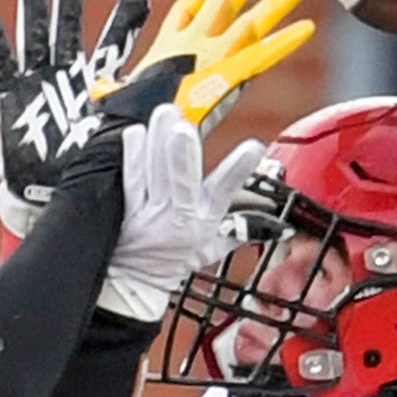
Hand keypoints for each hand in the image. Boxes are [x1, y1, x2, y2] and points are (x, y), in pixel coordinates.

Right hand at [0, 0, 152, 234]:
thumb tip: (187, 67)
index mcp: (102, 88)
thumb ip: (151, 95)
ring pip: (34, 34)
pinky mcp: (11, 98)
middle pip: (69, 28)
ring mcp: (39, 86)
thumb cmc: (101, 175)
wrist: (65, 206)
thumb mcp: (130, 130)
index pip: (115, 46)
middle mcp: (70, 80)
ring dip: (33, 3)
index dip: (126, 21)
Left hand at [100, 104, 267, 323]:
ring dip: (157, 141)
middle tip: (183, 123)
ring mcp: (149, 211)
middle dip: (182, 151)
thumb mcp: (209, 252)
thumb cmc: (172, 264)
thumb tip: (269, 224)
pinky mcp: (127, 207)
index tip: (254, 147)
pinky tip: (137, 132)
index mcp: (202, 223)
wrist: (134, 281)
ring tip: (165, 115)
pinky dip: (132, 152)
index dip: (238, 170)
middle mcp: (177, 216)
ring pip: (153, 172)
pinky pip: (129, 177)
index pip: (224, 192)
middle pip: (180, 180)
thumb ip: (237, 233)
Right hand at [112, 0, 313, 132]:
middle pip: (222, 5)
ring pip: (247, 23)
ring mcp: (207, 58)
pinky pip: (262, 56)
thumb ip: (117, 91)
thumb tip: (104, 92)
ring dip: (273, 4)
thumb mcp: (116, 101)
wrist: (132, 139)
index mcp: (165, 50)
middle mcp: (188, 46)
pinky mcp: (224, 77)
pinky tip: (306, 29)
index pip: (185, 10)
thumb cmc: (120, 126)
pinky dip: (285, 42)